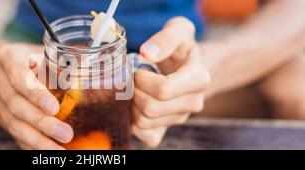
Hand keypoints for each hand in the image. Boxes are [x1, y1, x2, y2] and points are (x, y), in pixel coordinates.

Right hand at [0, 43, 72, 149]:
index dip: (36, 94)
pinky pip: (14, 134)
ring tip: (59, 150)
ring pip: (14, 125)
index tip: (54, 109)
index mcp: (7, 59)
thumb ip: (56, 61)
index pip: (19, 78)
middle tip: (66, 134)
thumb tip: (87, 71)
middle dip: (42, 123)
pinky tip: (47, 151)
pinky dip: (31, 145)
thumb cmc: (24, 57)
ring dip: (38, 140)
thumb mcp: (37, 50)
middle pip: (17, 106)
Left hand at [133, 17, 210, 147]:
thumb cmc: (181, 48)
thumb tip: (146, 52)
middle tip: (133, 80)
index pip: (164, 90)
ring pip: (144, 122)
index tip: (138, 69)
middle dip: (134, 92)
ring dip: (132, 105)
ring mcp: (180, 118)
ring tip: (136, 90)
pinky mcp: (168, 129)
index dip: (142, 80)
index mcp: (199, 78)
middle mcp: (193, 102)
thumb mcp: (178, 30)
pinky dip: (134, 122)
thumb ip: (165, 38)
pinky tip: (137, 105)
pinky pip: (147, 137)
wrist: (188, 66)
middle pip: (151, 108)